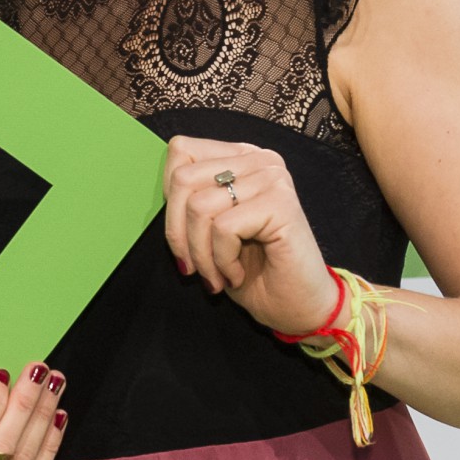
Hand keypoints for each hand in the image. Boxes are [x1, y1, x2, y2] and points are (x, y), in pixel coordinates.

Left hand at [165, 136, 338, 336]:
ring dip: (201, 254)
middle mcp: (258, 160)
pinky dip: (222, 260)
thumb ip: (190, 200)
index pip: (180, 151)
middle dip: (177, 233)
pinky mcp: (281, 203)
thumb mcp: (209, 229)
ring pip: (199, 206)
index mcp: (239, 158)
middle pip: (183, 179)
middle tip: (192, 267)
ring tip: (216, 276)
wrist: (297, 307)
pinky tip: (237, 275)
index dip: (169, 200)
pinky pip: (224, 227)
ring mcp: (273, 178)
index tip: (182, 238)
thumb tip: (161, 194)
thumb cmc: (253, 271)